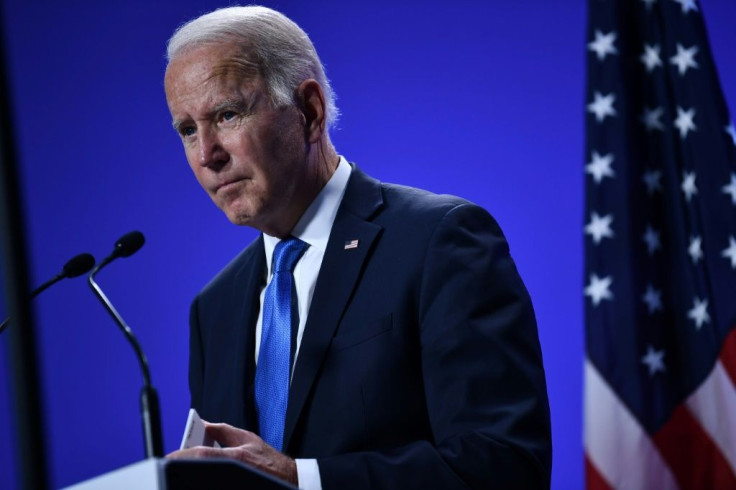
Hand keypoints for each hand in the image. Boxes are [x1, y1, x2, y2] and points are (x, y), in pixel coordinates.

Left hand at [167, 422, 297, 486]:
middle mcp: (232, 472)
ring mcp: (230, 481)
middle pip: (199, 468)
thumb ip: (223, 430)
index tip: (169, 456)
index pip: (201, 454)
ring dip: (194, 472)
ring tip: (187, 467)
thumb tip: (204, 424)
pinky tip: (203, 474)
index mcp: (236, 456)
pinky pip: (212, 481)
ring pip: (203, 478)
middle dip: (185, 464)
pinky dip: (205, 477)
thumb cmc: (269, 461)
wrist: (286, 479)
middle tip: (175, 462)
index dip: (182, 455)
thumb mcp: (247, 438)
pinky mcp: (231, 486)